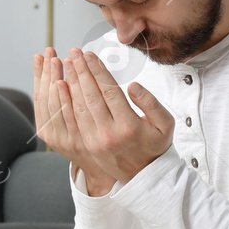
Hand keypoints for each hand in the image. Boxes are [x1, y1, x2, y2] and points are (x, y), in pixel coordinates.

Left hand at [59, 47, 174, 190]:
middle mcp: (110, 134)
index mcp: (129, 126)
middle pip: (91, 96)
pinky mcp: (88, 145)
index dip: (97, 70)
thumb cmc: (156, 145)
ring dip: (71, 83)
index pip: (109, 91)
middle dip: (81, 72)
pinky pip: (75, 119)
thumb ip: (151, 103)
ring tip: (67, 65)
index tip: (89, 54)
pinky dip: (67, 101)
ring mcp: (96, 141)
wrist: (144, 176)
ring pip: (80, 107)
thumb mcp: (165, 124)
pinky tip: (63, 86)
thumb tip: (133, 86)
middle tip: (74, 53)